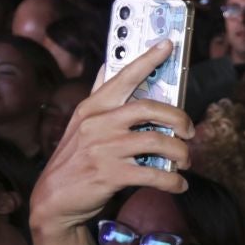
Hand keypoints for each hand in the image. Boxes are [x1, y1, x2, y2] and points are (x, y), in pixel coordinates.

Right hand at [29, 41, 192, 236]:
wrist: (54, 200)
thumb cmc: (76, 160)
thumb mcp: (81, 124)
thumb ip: (99, 97)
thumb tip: (107, 65)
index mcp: (92, 107)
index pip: (122, 76)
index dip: (147, 59)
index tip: (168, 44)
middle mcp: (97, 123)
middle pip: (150, 108)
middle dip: (179, 118)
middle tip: (190, 131)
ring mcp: (102, 148)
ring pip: (158, 141)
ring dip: (180, 152)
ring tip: (185, 160)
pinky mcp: (109, 174)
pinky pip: (154, 174)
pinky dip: (172, 180)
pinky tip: (178, 184)